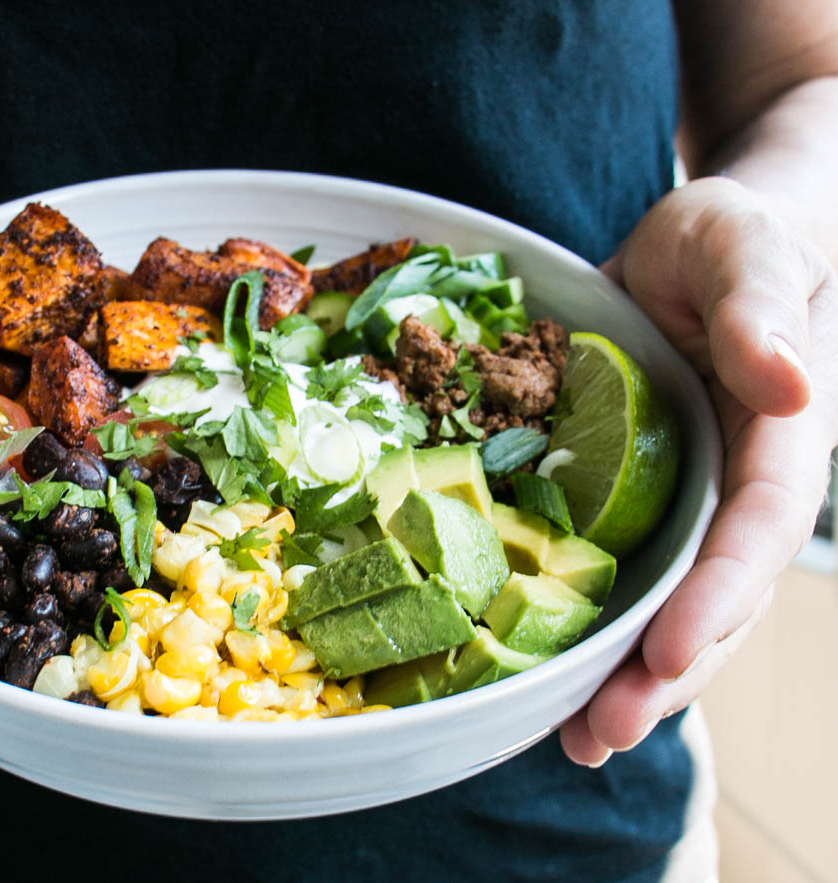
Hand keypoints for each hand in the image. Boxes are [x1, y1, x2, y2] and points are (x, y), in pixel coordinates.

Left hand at [559, 176, 837, 764]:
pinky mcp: (626, 494)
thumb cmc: (732, 236)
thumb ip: (760, 308)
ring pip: (662, 600)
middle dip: (662, 672)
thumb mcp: (744, 248)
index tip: (666, 658)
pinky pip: (609, 566)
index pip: (757, 533)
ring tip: (571, 739)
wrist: (694, 245)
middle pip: (712, 598)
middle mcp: (735, 489)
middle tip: (598, 736)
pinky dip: (578, 617)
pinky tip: (532, 665)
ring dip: (620, 672)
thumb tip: (791, 385)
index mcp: (780, 442)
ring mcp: (681, 499)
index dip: (716, 598)